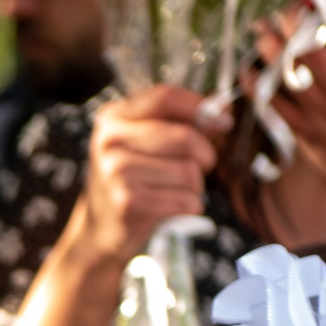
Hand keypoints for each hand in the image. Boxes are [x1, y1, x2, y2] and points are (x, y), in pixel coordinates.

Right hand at [63, 85, 218, 268]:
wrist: (100, 229)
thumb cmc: (131, 181)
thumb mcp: (148, 144)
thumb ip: (183, 123)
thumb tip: (223, 110)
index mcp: (114, 117)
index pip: (164, 97)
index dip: (200, 107)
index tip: (224, 121)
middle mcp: (110, 140)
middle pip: (184, 137)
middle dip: (206, 154)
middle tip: (204, 165)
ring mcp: (116, 171)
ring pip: (188, 171)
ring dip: (196, 185)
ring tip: (181, 190)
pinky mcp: (127, 202)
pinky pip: (183, 199)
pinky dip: (190, 206)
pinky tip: (176, 207)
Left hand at [263, 0, 325, 239]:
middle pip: (311, 45)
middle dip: (292, 20)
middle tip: (282, 10)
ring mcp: (323, 112)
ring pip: (287, 71)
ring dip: (269, 46)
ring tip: (259, 30)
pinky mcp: (306, 133)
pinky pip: (273, 105)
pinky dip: (257, 86)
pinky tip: (249, 71)